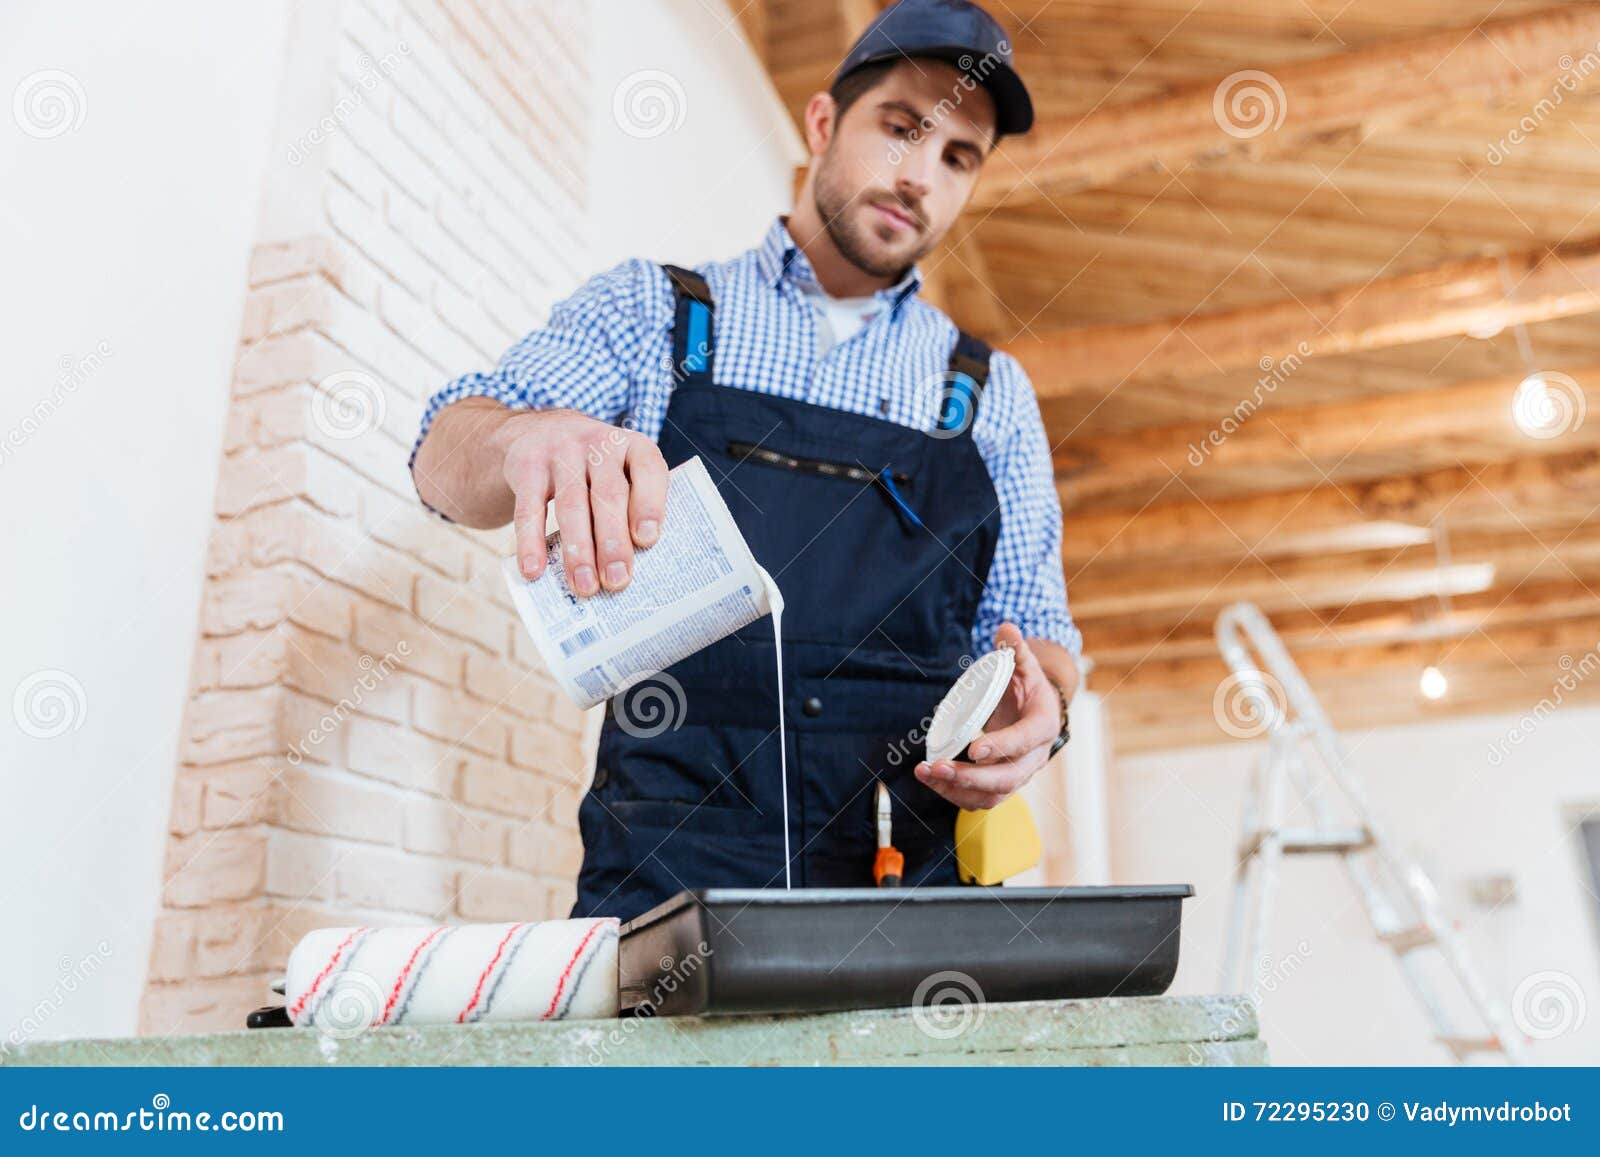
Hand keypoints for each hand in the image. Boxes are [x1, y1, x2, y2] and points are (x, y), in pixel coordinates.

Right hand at [492, 408, 667, 596]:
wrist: (538, 430)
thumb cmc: (594, 469)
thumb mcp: (620, 471)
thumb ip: (630, 507)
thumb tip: (630, 569)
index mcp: (633, 446)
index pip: (648, 469)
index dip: (650, 504)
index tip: (648, 540)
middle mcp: (598, 444)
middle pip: (608, 495)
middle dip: (613, 542)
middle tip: (616, 580)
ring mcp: (560, 452)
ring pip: (571, 505)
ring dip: (578, 550)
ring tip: (584, 585)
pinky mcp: (527, 466)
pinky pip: (529, 509)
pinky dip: (531, 542)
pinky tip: (534, 570)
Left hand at [914, 624, 1060, 809]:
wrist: (1039, 711)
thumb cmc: (1029, 687)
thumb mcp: (1025, 666)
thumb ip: (1015, 649)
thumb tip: (1005, 628)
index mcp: (1043, 725)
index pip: (1025, 741)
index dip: (1001, 746)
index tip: (974, 750)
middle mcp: (1034, 757)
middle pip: (1007, 778)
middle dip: (972, 777)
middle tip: (939, 768)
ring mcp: (1018, 775)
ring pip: (992, 795)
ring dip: (957, 790)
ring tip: (927, 774)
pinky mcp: (1001, 785)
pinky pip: (980, 799)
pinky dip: (954, 794)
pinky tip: (930, 779)